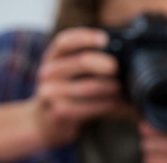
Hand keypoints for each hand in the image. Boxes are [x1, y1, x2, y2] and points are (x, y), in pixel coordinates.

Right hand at [34, 28, 121, 146]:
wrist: (45, 121)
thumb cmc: (65, 92)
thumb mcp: (68, 72)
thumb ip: (85, 60)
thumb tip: (120, 55)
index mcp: (52, 57)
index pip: (66, 41)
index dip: (86, 37)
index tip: (105, 39)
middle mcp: (48, 72)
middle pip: (81, 62)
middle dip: (105, 64)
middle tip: (118, 68)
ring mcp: (51, 93)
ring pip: (88, 87)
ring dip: (109, 87)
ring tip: (121, 88)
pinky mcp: (58, 112)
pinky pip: (87, 107)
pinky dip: (105, 105)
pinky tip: (116, 103)